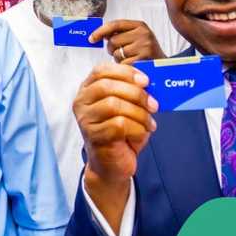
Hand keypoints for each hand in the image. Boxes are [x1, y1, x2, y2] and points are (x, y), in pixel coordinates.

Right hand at [73, 63, 156, 186]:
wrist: (112, 164)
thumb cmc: (120, 133)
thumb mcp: (127, 106)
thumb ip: (133, 91)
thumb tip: (151, 82)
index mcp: (88, 89)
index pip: (101, 71)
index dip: (124, 72)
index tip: (146, 81)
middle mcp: (82, 102)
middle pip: (107, 86)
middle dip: (136, 94)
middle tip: (153, 104)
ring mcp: (85, 119)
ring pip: (114, 105)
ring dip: (139, 114)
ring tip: (149, 123)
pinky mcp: (93, 136)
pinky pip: (119, 125)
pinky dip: (137, 128)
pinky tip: (142, 133)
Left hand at [89, 19, 166, 63]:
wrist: (165, 67)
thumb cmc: (146, 52)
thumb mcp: (136, 37)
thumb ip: (120, 34)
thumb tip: (99, 35)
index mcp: (140, 25)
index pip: (115, 24)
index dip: (100, 31)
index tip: (91, 38)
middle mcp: (143, 33)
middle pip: (113, 41)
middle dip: (112, 49)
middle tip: (121, 53)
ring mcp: (145, 46)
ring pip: (117, 53)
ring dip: (118, 59)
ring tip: (130, 59)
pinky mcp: (144, 59)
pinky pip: (123, 64)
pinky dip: (124, 67)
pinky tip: (133, 66)